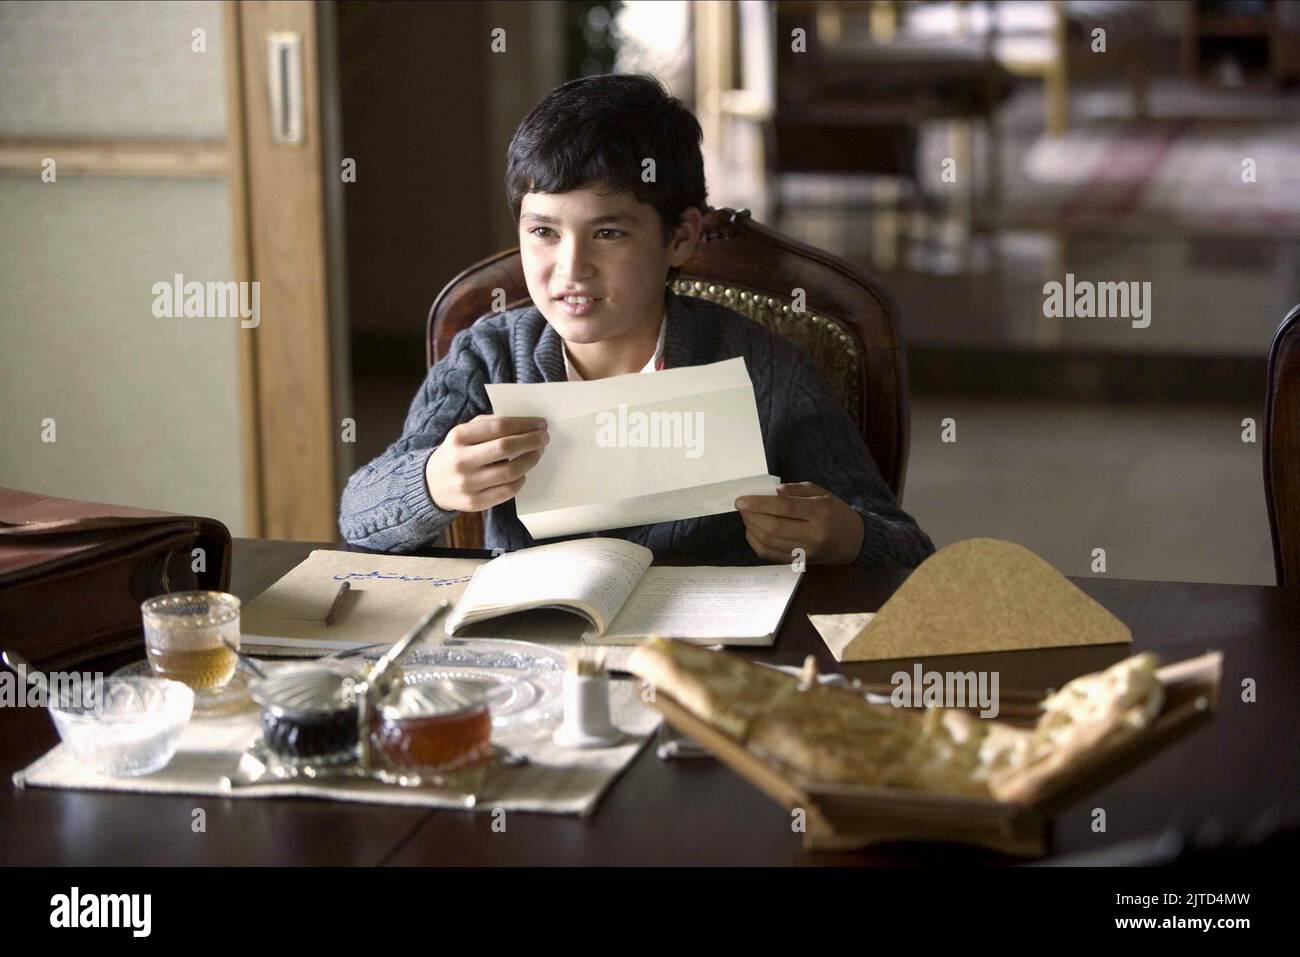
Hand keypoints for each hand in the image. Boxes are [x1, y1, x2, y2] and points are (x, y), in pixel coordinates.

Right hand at [425, 415, 548, 511]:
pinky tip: (522, 473)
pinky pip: (507, 491)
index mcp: (458, 437)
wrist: (432, 483)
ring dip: (530, 460)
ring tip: (537, 453)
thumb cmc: (458, 452)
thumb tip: (528, 425)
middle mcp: (461, 460)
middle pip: (505, 447)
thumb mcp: (465, 432)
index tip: (541, 424)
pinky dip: (520, 480)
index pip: (499, 426)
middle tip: (544, 438)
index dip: (524, 424)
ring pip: (510, 471)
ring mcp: (467, 484)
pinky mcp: (474, 502)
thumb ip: (491, 424)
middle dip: (531, 441)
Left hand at [735, 482, 864, 565]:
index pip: (784, 508)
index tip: (741, 500)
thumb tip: (772, 492)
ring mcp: (806, 552)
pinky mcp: (800, 563)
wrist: (855, 541)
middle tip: (741, 507)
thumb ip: (796, 490)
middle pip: (774, 528)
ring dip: (752, 529)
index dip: (760, 504)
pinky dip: (757, 543)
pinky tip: (753, 531)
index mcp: (819, 512)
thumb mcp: (821, 492)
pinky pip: (771, 555)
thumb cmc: (836, 512)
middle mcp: (813, 534)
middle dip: (752, 516)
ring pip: (769, 543)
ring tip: (746, 517)